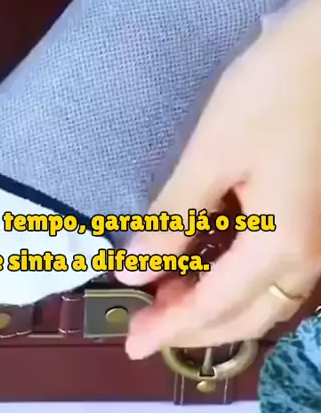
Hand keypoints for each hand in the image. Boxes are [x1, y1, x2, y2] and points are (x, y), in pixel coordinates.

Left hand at [116, 0, 320, 358]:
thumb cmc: (270, 92)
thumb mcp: (212, 153)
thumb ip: (175, 217)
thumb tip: (135, 268)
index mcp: (283, 244)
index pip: (217, 305)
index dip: (171, 324)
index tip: (129, 340)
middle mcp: (309, 255)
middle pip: (247, 313)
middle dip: (194, 323)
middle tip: (144, 322)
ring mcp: (317, 236)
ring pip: (264, 294)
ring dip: (216, 300)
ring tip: (166, 290)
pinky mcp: (312, 213)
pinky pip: (273, 264)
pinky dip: (235, 273)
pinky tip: (203, 256)